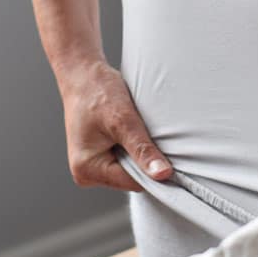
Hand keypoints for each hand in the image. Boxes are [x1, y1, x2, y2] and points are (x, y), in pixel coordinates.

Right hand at [58, 59, 171, 190]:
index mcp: (87, 169)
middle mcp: (87, 172)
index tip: (174, 161)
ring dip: (141, 152)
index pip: (133, 183)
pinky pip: (127, 159)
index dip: (154, 172)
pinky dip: (135, 147)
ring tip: (138, 131)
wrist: (83, 74)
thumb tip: (162, 174)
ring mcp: (93, 165)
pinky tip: (134, 132)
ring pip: (132, 169)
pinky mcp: (101, 156)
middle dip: (146, 160)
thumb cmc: (97, 91)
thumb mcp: (123, 120)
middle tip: (152, 137)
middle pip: (132, 179)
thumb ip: (142, 149)